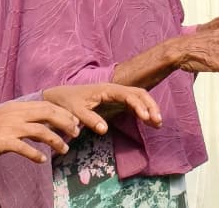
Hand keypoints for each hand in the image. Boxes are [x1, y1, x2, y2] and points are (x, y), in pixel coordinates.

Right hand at [0, 98, 83, 168]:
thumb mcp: (8, 118)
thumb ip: (26, 121)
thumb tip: (45, 129)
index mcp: (18, 106)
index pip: (46, 105)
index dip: (62, 113)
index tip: (74, 121)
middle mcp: (15, 113)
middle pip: (47, 113)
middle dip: (64, 122)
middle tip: (76, 133)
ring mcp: (9, 127)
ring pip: (39, 130)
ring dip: (55, 140)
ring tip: (64, 149)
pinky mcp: (2, 141)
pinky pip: (24, 148)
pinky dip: (36, 154)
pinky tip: (43, 160)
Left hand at [42, 83, 162, 130]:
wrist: (61, 96)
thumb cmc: (68, 102)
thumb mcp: (75, 111)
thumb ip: (89, 118)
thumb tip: (104, 129)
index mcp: (106, 89)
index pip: (127, 94)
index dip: (138, 104)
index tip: (145, 118)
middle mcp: (114, 89)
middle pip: (138, 92)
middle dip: (150, 105)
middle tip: (157, 121)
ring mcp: (116, 95)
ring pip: (138, 96)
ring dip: (149, 107)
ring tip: (157, 123)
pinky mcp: (115, 102)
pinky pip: (133, 104)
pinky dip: (143, 111)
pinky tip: (149, 122)